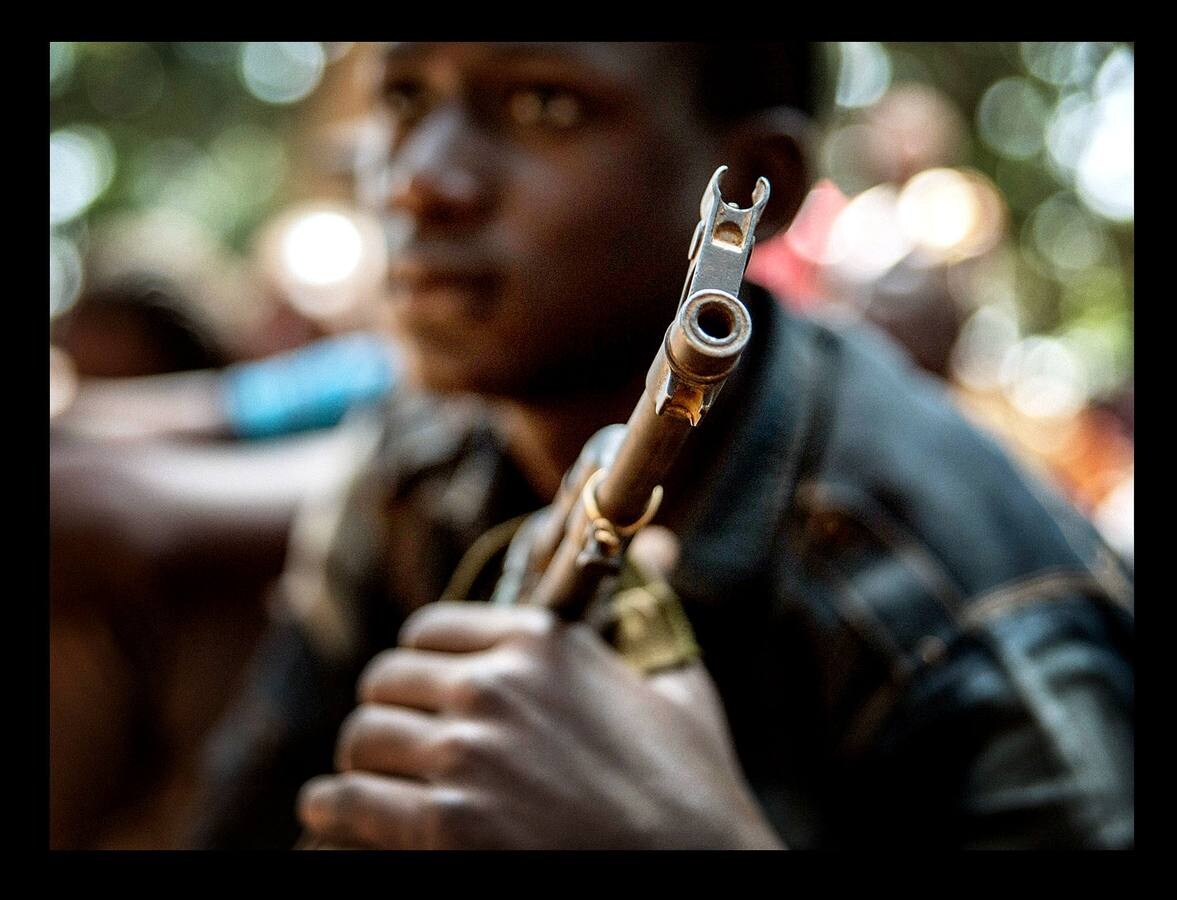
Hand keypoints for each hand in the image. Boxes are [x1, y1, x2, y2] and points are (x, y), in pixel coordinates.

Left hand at [297, 541, 783, 848]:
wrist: (702, 869)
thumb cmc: (694, 792)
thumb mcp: (681, 687)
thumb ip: (652, 613)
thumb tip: (662, 546)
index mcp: (542, 642)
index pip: (428, 631)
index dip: (419, 668)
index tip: (422, 698)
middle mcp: (496, 686)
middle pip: (384, 683)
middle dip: (388, 717)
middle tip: (394, 751)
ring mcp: (467, 755)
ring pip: (360, 741)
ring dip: (357, 769)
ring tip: (359, 792)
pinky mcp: (444, 827)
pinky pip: (344, 805)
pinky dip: (332, 819)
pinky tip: (339, 829)